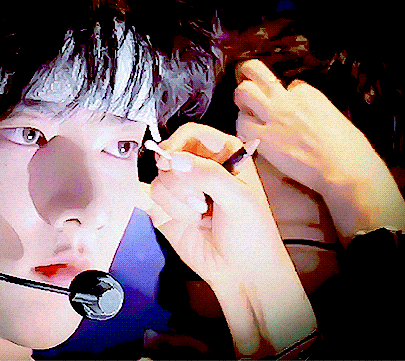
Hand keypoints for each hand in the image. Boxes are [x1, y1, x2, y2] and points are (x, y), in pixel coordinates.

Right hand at [143, 123, 315, 355]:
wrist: (241, 272)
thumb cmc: (251, 232)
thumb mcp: (239, 198)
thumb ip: (208, 175)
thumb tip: (174, 160)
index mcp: (224, 156)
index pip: (192, 133)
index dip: (179, 141)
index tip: (172, 158)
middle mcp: (200, 168)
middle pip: (171, 154)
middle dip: (183, 179)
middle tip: (201, 200)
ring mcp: (181, 188)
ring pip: (160, 177)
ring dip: (179, 199)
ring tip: (200, 215)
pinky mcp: (166, 208)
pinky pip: (153, 196)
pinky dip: (170, 210)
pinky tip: (190, 222)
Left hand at [234, 59, 404, 241]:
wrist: (344, 169)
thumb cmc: (350, 150)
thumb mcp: (335, 119)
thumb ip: (316, 112)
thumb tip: (309, 118)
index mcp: (309, 94)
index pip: (290, 84)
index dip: (286, 94)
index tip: (288, 106)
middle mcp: (288, 100)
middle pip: (256, 71)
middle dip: (247, 74)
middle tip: (244, 85)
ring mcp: (274, 116)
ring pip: (243, 92)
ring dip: (240, 99)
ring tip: (244, 110)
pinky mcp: (264, 138)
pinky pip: (241, 124)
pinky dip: (242, 128)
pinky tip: (248, 136)